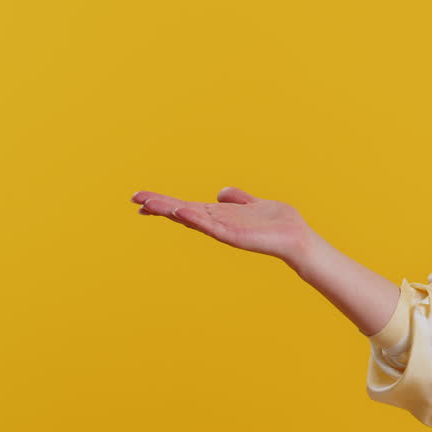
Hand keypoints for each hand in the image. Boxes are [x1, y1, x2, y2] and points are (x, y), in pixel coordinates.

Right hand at [131, 186, 312, 264]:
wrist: (296, 238)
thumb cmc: (276, 224)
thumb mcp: (252, 203)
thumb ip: (237, 198)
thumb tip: (221, 192)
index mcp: (219, 215)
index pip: (186, 206)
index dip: (165, 202)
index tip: (142, 199)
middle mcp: (217, 223)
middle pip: (182, 212)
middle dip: (160, 205)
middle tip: (135, 200)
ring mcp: (224, 230)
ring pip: (192, 218)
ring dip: (171, 210)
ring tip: (150, 203)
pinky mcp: (234, 236)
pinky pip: (211, 227)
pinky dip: (195, 219)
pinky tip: (180, 212)